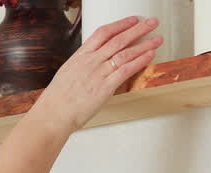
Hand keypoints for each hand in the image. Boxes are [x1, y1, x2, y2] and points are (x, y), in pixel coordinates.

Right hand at [33, 16, 163, 132]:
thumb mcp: (67, 73)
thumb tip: (94, 64)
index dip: (120, 25)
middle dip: (138, 29)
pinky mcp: (105, 88)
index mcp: (80, 56)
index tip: (131, 21)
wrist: (53, 113)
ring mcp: (99, 73)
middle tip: (151, 23)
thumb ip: (83, 66)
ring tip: (157, 39)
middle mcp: (91, 61)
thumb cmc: (57, 99)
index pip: (103, 33)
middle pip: (118, 39)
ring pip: (125, 53)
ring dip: (144, 44)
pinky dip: (139, 61)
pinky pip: (126, 70)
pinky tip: (149, 56)